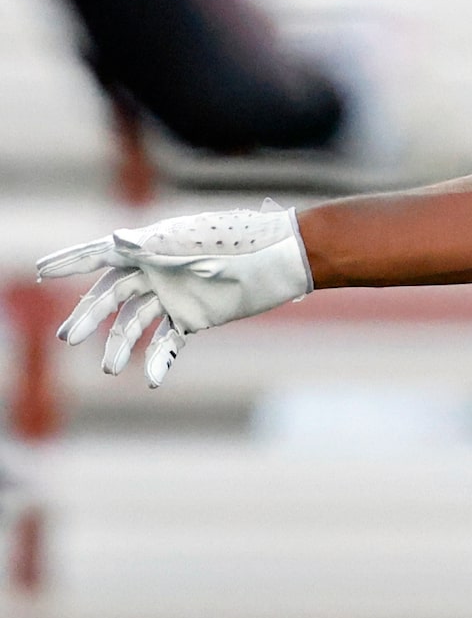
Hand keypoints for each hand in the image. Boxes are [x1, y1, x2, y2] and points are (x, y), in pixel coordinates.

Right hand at [35, 206, 312, 385]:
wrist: (284, 257)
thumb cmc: (241, 238)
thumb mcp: (195, 240)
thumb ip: (153, 243)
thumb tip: (114, 238)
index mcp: (152, 246)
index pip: (102, 255)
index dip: (70, 262)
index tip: (41, 272)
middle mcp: (156, 272)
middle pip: (111, 295)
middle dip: (89, 315)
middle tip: (68, 337)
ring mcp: (174, 296)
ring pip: (134, 323)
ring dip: (119, 345)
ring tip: (108, 367)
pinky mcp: (194, 317)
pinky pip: (167, 341)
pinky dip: (157, 360)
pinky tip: (151, 379)